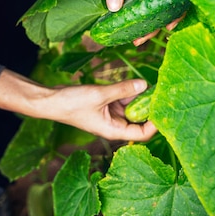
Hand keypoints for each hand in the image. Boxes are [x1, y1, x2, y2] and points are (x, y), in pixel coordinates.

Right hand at [0, 70, 156, 141]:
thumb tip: (144, 85)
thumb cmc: (72, 103)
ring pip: (130, 106)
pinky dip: (127, 91)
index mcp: (114, 130)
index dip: (155, 124)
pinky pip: (121, 98)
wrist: (51, 101)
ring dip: (138, 96)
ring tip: (151, 83)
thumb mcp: (100, 95)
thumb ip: (122, 89)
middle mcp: (114, 124)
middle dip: (149, 107)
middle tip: (161, 91)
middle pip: (139, 119)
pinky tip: (134, 81)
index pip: (142, 134)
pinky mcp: (104, 104)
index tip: (164, 109)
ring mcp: (109, 114)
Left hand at [98, 0, 181, 43]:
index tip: (169, 27)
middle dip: (153, 22)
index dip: (177, 9)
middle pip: (160, 4)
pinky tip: (117, 25)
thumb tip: (114, 9)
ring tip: (128, 38)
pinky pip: (130, 1)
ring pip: (145, 6)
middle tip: (139, 40)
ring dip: (138, 20)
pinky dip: (125, 12)